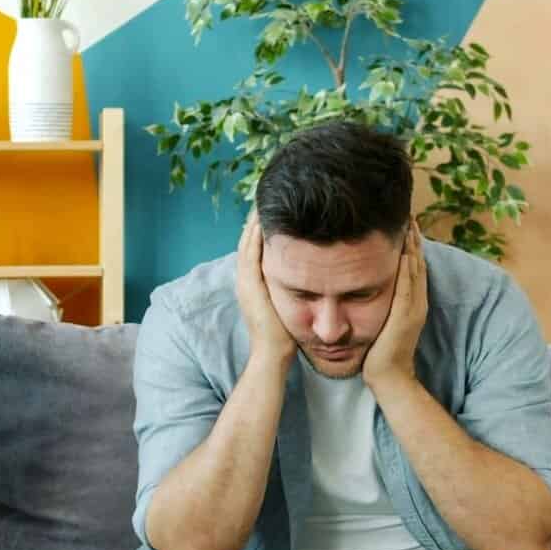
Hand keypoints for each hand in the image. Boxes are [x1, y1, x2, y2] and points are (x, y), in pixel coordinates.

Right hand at [236, 213, 294, 375]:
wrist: (273, 354)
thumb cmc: (285, 334)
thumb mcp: (287, 304)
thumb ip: (291, 287)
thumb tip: (306, 276)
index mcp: (252, 282)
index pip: (254, 246)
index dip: (260, 227)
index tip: (271, 208)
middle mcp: (244, 278)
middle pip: (247, 239)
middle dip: (255, 218)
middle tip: (263, 195)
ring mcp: (244, 280)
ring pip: (246, 241)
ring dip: (253, 220)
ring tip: (261, 200)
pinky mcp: (249, 284)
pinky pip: (249, 252)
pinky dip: (254, 235)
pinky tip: (261, 219)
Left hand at [364, 222, 426, 390]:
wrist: (389, 377)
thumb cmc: (380, 350)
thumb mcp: (382, 318)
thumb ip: (382, 301)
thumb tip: (368, 284)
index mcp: (412, 301)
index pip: (413, 265)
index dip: (411, 244)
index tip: (405, 223)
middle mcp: (417, 301)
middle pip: (417, 262)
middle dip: (414, 238)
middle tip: (409, 215)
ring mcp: (413, 308)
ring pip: (415, 271)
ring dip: (412, 247)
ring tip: (409, 225)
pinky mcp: (405, 316)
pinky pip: (407, 287)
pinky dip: (406, 269)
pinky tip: (403, 252)